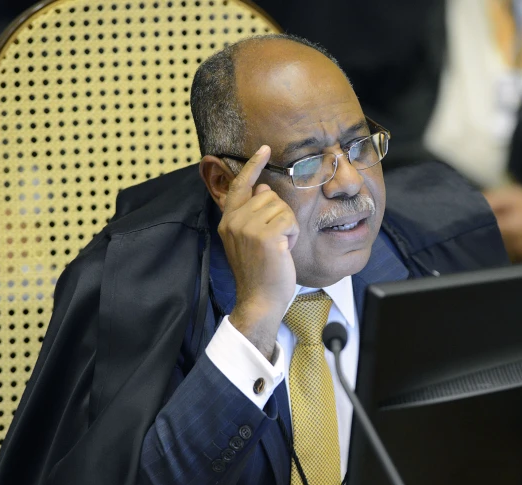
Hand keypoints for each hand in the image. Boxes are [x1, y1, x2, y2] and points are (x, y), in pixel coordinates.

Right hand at [218, 145, 299, 359]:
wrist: (259, 300)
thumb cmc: (260, 273)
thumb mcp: (251, 240)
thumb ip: (253, 214)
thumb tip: (262, 188)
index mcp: (228, 221)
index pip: (240, 185)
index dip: (253, 166)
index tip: (265, 149)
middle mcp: (234, 220)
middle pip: (269, 196)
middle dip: (280, 217)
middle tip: (274, 243)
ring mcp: (248, 227)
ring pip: (282, 207)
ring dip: (287, 227)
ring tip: (277, 248)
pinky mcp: (264, 236)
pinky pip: (289, 220)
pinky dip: (292, 235)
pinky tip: (283, 251)